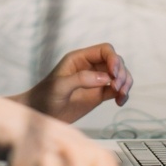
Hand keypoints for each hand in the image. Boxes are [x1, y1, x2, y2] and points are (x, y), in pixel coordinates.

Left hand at [12, 43, 132, 123]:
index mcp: (79, 58)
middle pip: (116, 62)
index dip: (113, 59)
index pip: (104, 50)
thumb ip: (81, 79)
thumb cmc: (44, 97)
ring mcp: (96, 80)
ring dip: (125, 84)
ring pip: (119, 76)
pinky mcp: (99, 94)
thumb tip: (105, 78)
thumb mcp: (60, 86)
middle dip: (121, 73)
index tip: (114, 74)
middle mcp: (90, 67)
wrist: (40, 114)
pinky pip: (116, 90)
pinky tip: (120, 102)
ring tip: (120, 96)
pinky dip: (123, 94)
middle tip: (117, 87)